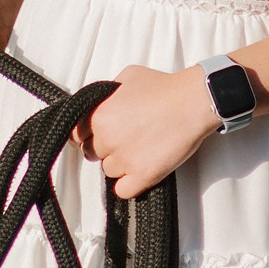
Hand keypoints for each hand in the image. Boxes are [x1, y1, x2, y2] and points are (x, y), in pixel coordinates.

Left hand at [76, 64, 222, 199]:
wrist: (193, 102)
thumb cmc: (164, 87)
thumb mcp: (127, 76)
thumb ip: (107, 93)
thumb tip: (101, 103)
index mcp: (99, 115)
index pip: (75, 135)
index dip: (86, 134)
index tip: (95, 134)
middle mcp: (107, 139)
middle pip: (92, 154)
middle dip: (105, 147)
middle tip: (126, 138)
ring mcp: (124, 159)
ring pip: (109, 171)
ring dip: (120, 164)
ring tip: (140, 149)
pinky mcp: (143, 175)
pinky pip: (123, 190)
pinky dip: (129, 184)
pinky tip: (139, 171)